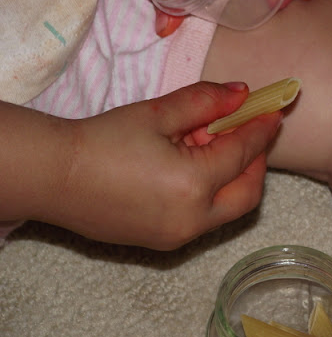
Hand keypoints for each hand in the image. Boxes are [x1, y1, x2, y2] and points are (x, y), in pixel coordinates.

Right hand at [48, 82, 280, 249]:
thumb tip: (242, 93)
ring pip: (228, 210)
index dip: (261, 131)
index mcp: (194, 185)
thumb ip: (205, 102)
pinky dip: (212, 195)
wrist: (53, 178)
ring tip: (210, 148)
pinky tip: (192, 171)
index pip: (243, 155)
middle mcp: (194, 220)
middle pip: (248, 194)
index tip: (274, 113)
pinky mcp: (165, 243)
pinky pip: (204, 220)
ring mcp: (179, 237)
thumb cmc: (102, 141)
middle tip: (249, 135)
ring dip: (233, 179)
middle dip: (257, 163)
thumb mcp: (157, 114)